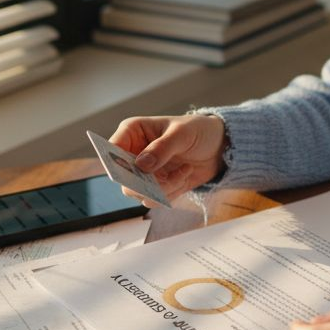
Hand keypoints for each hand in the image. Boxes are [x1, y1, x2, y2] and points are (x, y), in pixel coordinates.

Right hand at [109, 114, 225, 205]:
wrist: (218, 146)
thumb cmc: (197, 130)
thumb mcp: (182, 133)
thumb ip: (162, 148)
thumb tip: (141, 165)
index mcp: (132, 132)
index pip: (111, 149)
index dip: (115, 162)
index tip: (133, 170)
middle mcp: (133, 154)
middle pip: (122, 179)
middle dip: (144, 183)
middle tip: (164, 178)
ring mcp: (144, 173)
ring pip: (140, 193)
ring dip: (165, 187)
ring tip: (185, 169)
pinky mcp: (157, 187)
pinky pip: (156, 199)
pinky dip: (173, 191)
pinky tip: (186, 173)